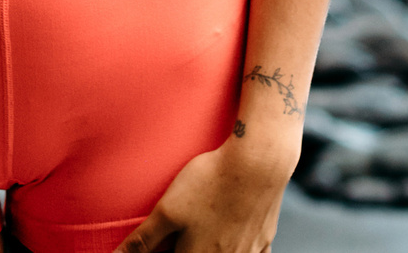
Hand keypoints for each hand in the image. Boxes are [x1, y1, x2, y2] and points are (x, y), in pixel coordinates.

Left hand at [113, 138, 292, 252]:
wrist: (258, 163)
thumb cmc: (209, 184)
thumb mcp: (167, 211)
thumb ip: (142, 241)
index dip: (163, 252)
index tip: (162, 243)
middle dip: (183, 248)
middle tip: (179, 233)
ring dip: (211, 247)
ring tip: (201, 231)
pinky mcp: (264, 239)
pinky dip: (238, 249)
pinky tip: (229, 236)